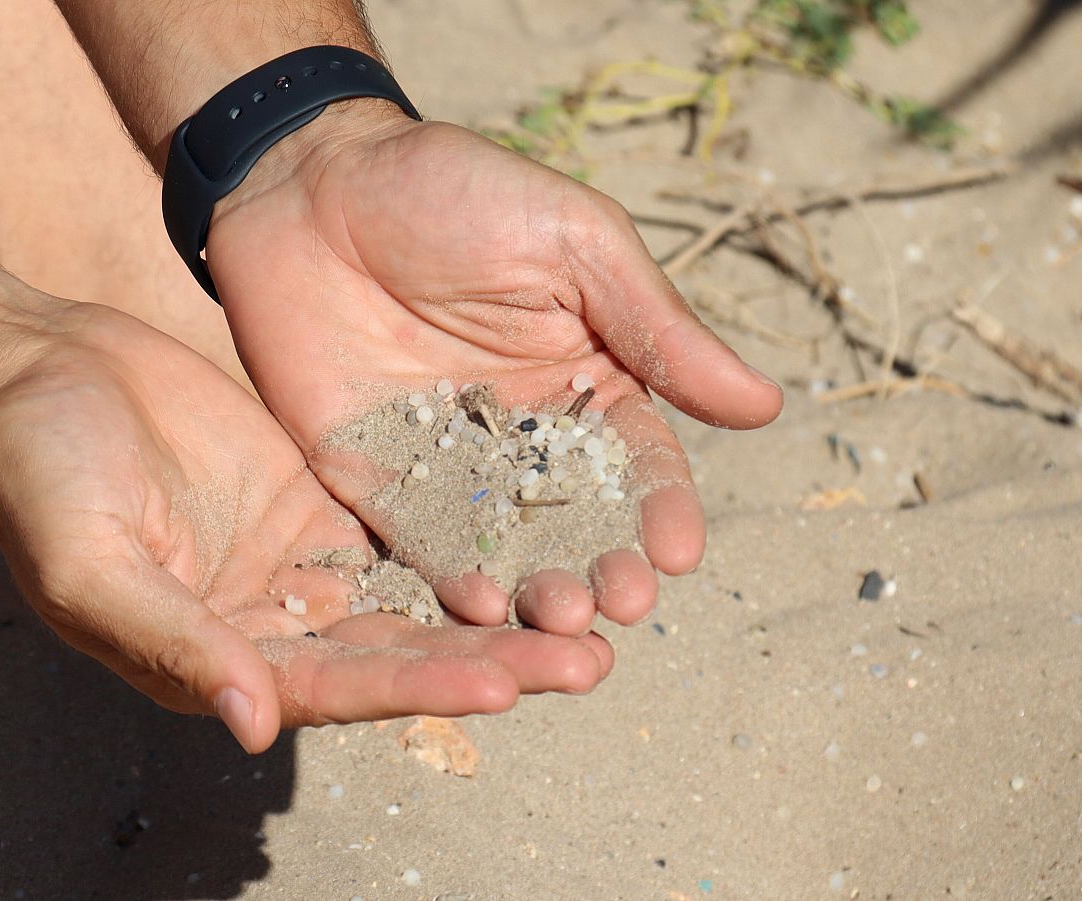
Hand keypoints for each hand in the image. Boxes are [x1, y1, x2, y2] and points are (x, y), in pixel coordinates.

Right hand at [0, 298, 610, 752]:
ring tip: (589, 608)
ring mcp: (296, 561)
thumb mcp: (91, 563)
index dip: (421, 687)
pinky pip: (400, 525)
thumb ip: (171, 640)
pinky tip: (531, 528)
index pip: (337, 686)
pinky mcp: (315, 499)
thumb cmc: (37, 476)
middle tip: (589, 660)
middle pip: (397, 653)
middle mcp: (269, 624)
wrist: (31, 376)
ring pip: (413, 596)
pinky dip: (463, 534)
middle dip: (490, 661)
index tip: (505, 683)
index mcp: (217, 660)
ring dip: (496, 608)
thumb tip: (252, 722)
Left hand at [207, 105, 783, 632]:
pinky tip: (475, 605)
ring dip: (533, 590)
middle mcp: (521, 437)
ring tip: (559, 622)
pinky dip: (442, 574)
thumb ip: (656, 328)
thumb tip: (766, 406)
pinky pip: (411, 537)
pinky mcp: (371, 475)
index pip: (638, 463)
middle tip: (619, 606)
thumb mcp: (574, 243)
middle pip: (572, 522)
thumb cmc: (457, 191)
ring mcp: (444, 463)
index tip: (678, 551)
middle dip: (601, 567)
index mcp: (587, 381)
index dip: (661, 508)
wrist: (316, 180)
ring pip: (500, 545)